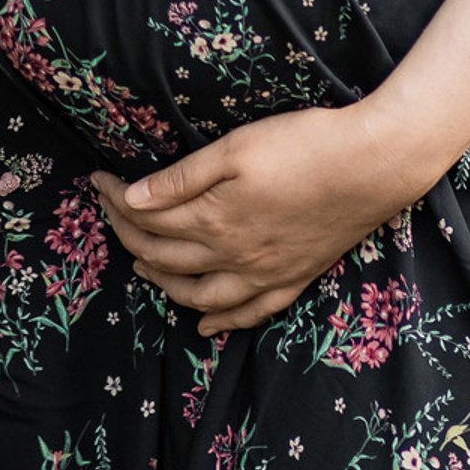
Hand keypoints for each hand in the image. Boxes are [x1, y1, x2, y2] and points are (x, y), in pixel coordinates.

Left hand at [93, 98, 440, 334]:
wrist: (372, 167)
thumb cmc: (302, 145)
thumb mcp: (235, 149)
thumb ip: (183, 179)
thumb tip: (133, 199)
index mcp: (214, 220)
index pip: (149, 218)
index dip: (116, 201)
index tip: (97, 182)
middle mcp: (234, 257)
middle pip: (166, 257)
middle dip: (129, 237)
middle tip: (109, 215)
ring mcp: (265, 274)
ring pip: (200, 295)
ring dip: (164, 284)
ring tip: (142, 268)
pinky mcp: (293, 278)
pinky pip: (249, 314)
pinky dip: (221, 323)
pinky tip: (206, 325)